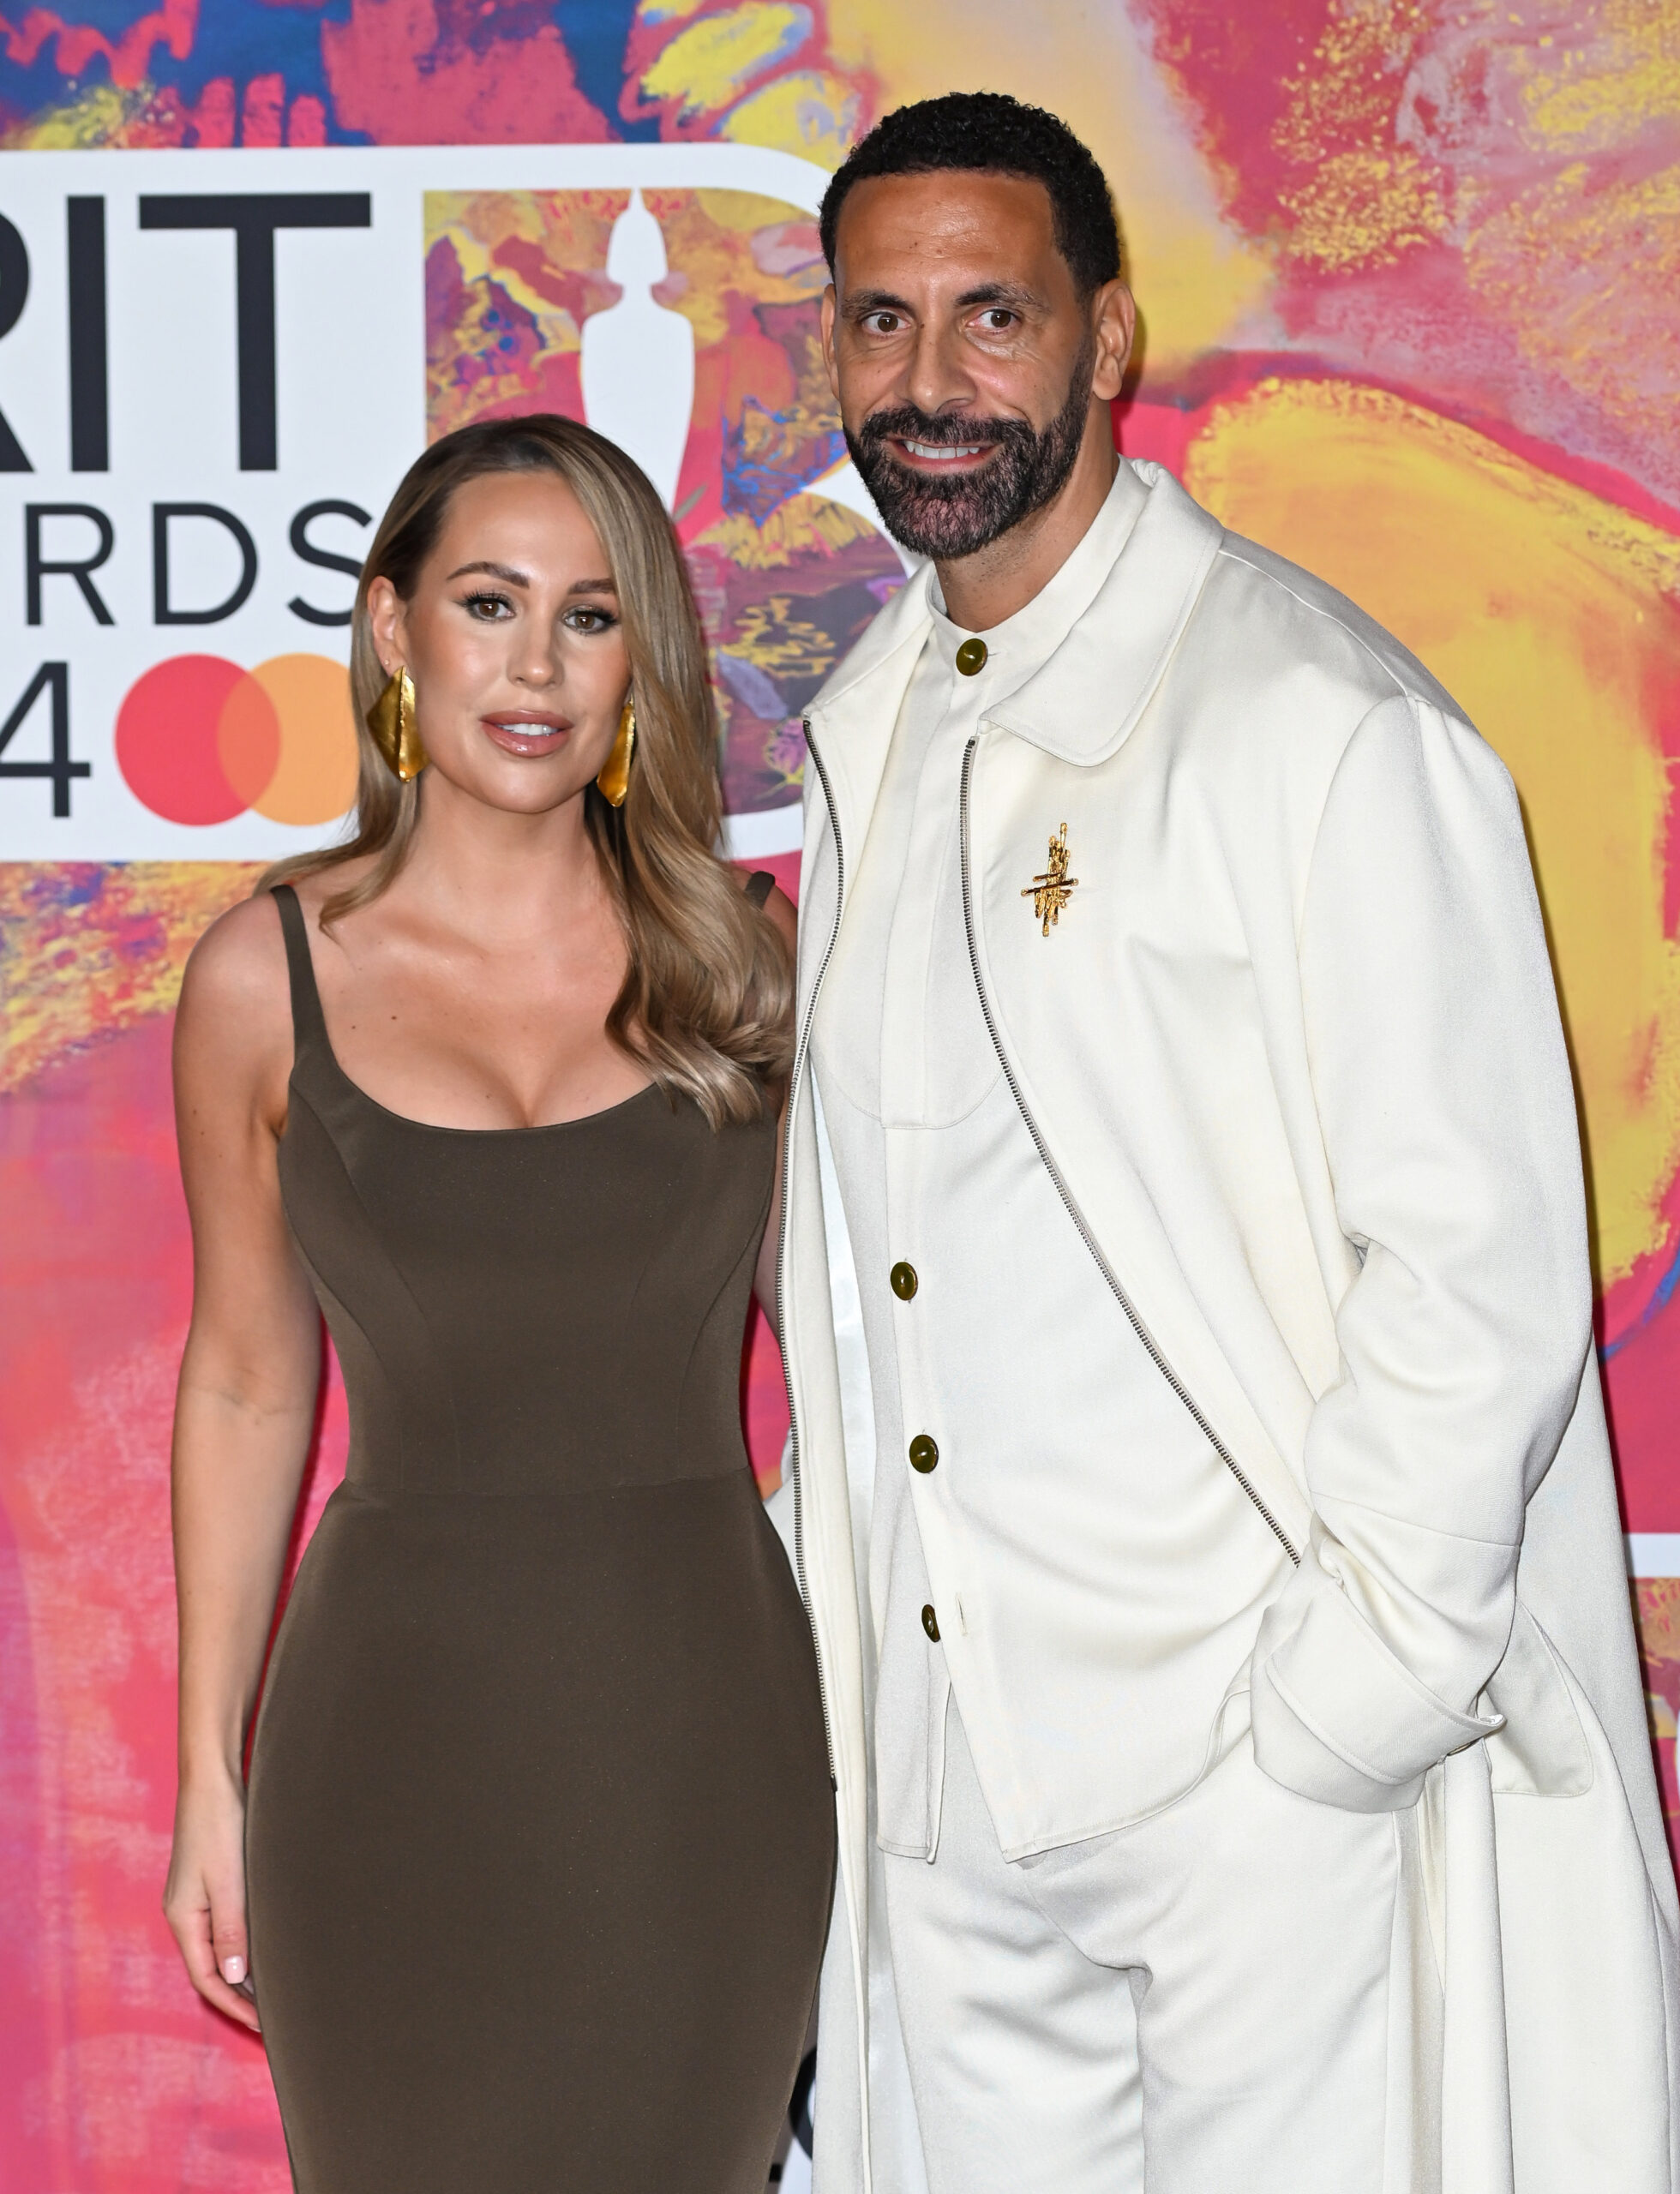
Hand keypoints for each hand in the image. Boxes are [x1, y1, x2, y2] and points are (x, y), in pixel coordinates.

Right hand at [163, 1774, 260, 2032]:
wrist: (213, 1779)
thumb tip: (235, 1975)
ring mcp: (198, 1897)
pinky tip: (267, 1947)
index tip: (262, 2025)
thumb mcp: (227, 1880)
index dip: (234, 2004)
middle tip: (274, 2016)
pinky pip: (227, 1925)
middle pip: (212, 1967)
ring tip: (275, 1991)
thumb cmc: (218, 1824)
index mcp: (184, 1917)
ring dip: (244, 1970)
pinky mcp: (213, 1881)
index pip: (207, 1978)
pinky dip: (245, 1943)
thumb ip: (232, 1928)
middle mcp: (187, 1912)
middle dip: (240, 1994)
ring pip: (221, 1947)